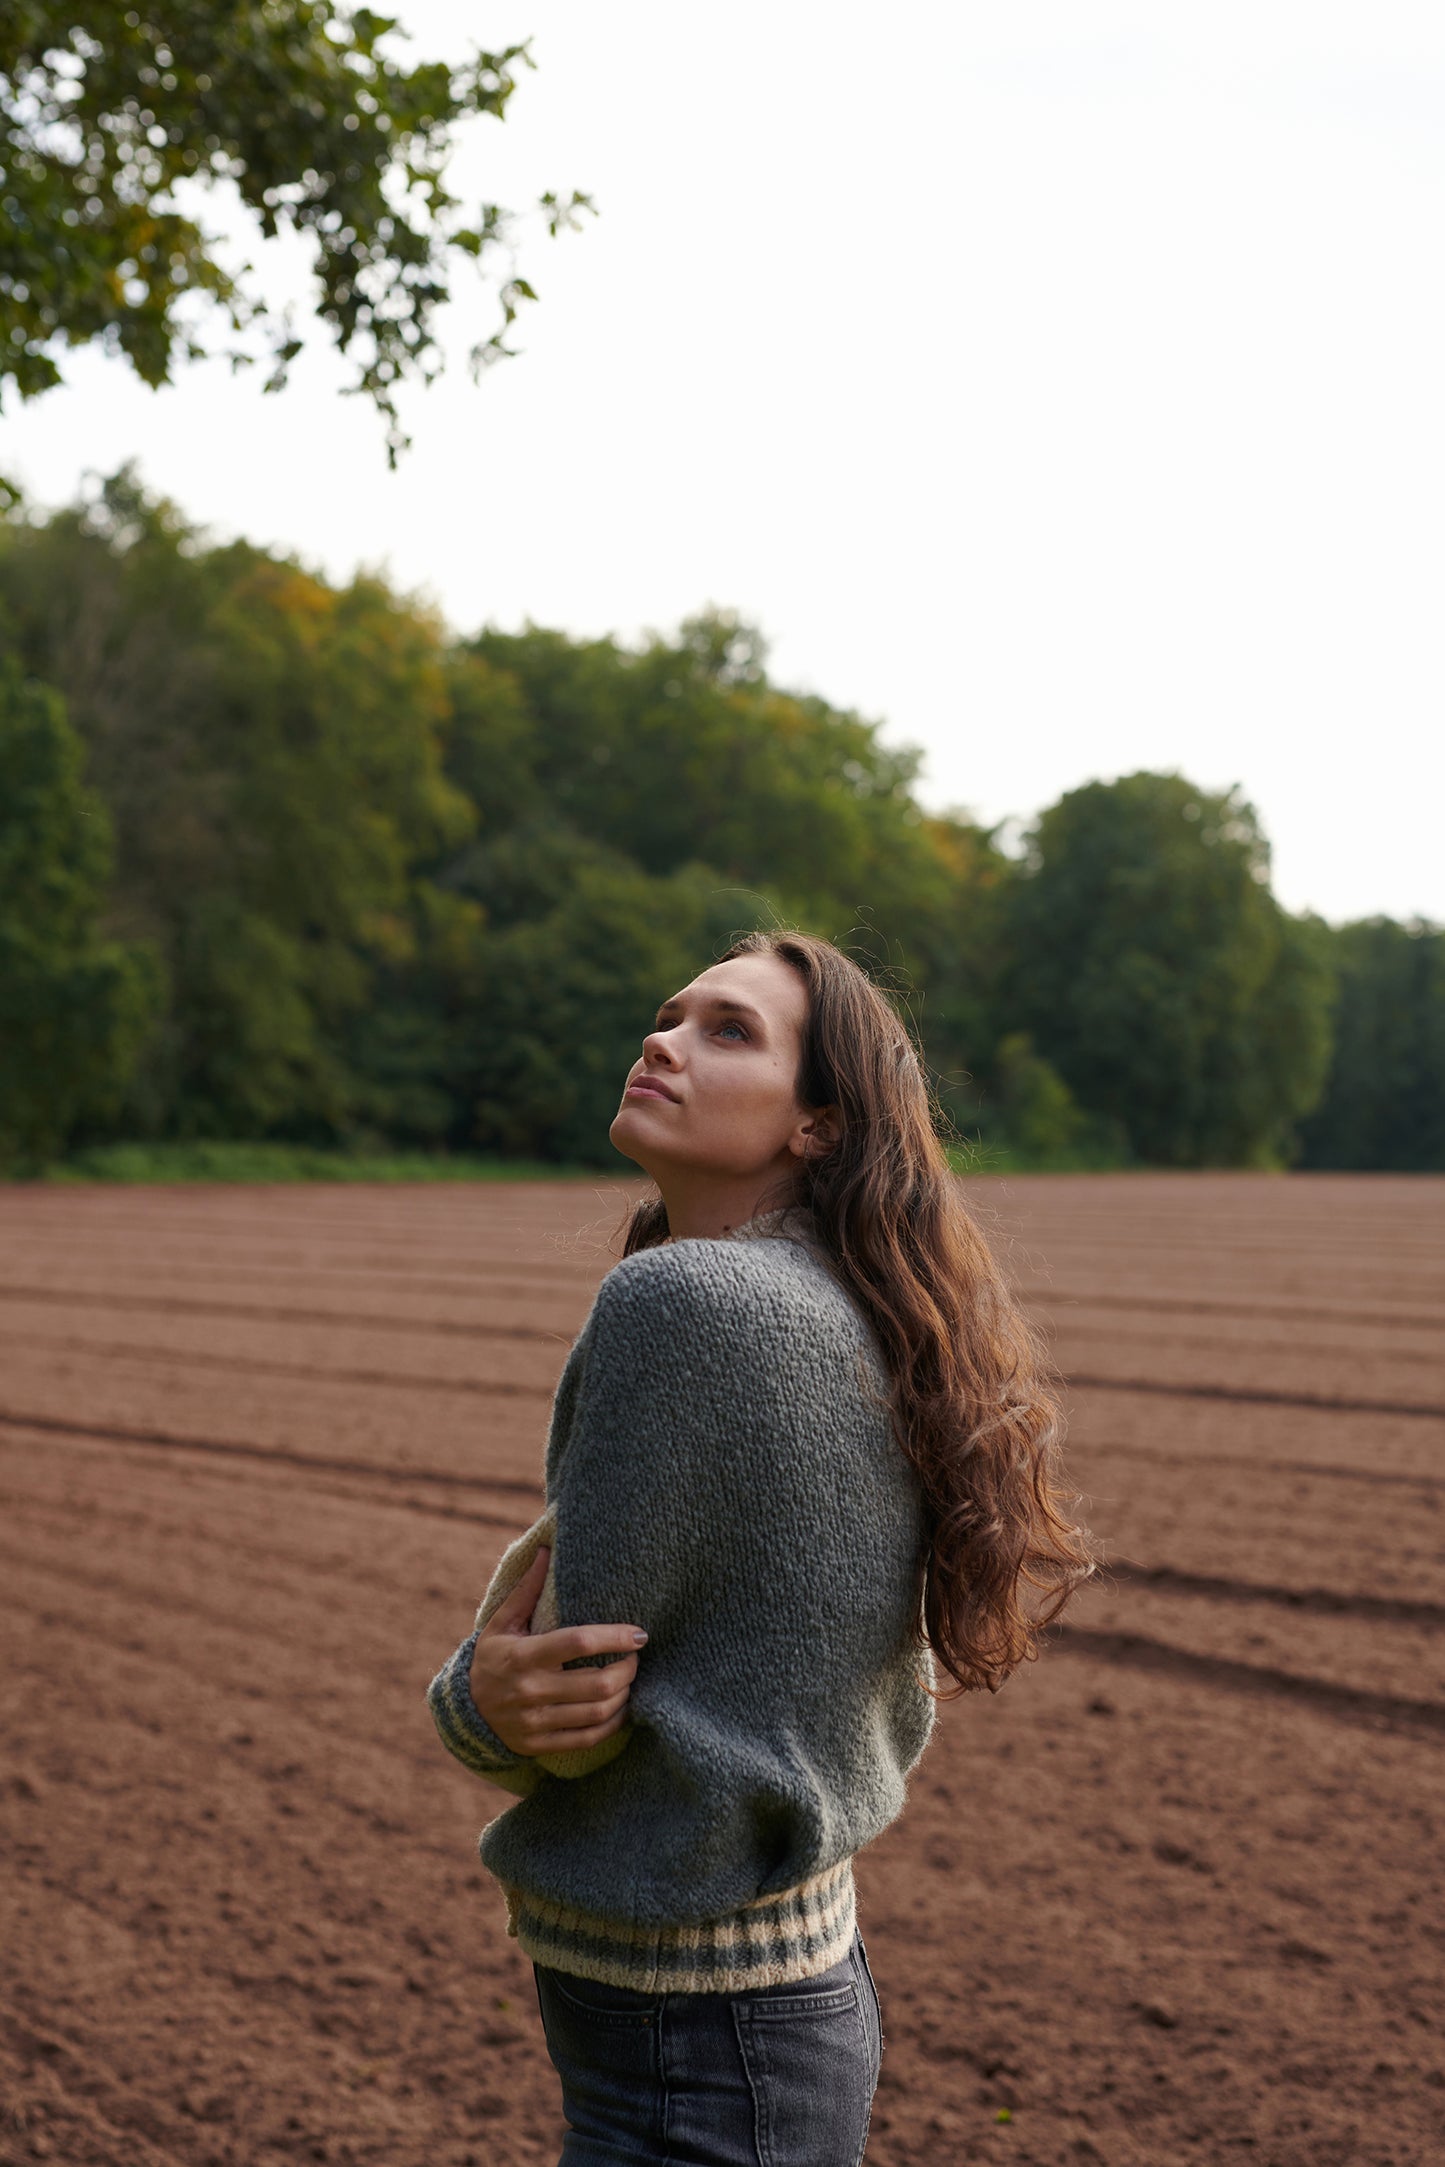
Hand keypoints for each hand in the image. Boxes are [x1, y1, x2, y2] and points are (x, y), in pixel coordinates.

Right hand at [468, 1546, 646, 1756]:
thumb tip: (545, 1549)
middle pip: (595, 1683)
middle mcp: (529, 1691)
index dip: (614, 1636)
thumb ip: (526, 1590)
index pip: (577, 1643)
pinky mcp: (540, 1745)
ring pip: (597, 1712)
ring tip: (629, 1679)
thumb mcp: (502, 1623)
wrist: (467, 1712)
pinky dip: (613, 1724)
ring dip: (624, 1695)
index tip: (639, 1633)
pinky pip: (588, 1738)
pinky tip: (620, 1707)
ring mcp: (535, 1722)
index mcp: (522, 1656)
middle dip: (627, 1669)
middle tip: (635, 1657)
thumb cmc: (493, 1658)